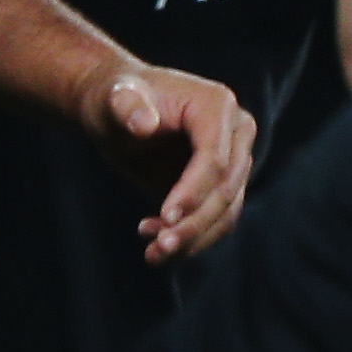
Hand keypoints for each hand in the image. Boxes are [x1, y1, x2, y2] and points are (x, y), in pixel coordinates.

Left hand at [81, 62, 257, 260]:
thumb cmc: (116, 97)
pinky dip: (191, 237)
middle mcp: (237, 133)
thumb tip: (144, 125)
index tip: (163, 218)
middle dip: (194, 223)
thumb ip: (127, 106)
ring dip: (194, 238)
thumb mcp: (114, 98)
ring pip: (227, 210)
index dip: (192, 192)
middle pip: (226, 189)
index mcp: (218, 106)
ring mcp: (234, 159)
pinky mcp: (221, 183)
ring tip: (153, 254)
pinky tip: (154, 242)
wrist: (120, 107)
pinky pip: (217, 218)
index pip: (215, 159)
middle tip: (157, 248)